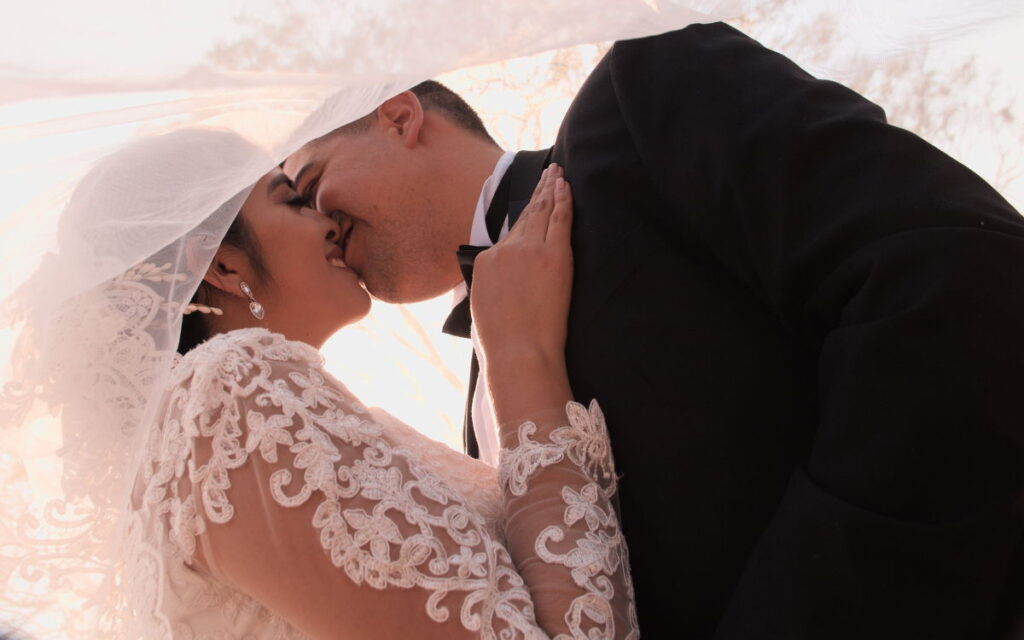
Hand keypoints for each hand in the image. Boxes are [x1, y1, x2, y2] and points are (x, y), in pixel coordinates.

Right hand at [471, 163, 573, 367]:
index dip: (523, 217)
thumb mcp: (483, 308)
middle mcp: (505, 249)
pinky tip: (565, 184)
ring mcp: (529, 250)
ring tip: (557, 173)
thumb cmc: (502, 342)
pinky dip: (562, 198)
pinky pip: (559, 218)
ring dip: (550, 188)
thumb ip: (492, 286)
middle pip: (525, 214)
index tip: (531, 204)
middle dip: (538, 191)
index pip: (508, 235)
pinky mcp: (554, 255)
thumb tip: (501, 283)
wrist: (518, 351)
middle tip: (548, 172)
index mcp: (486, 262)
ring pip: (542, 210)